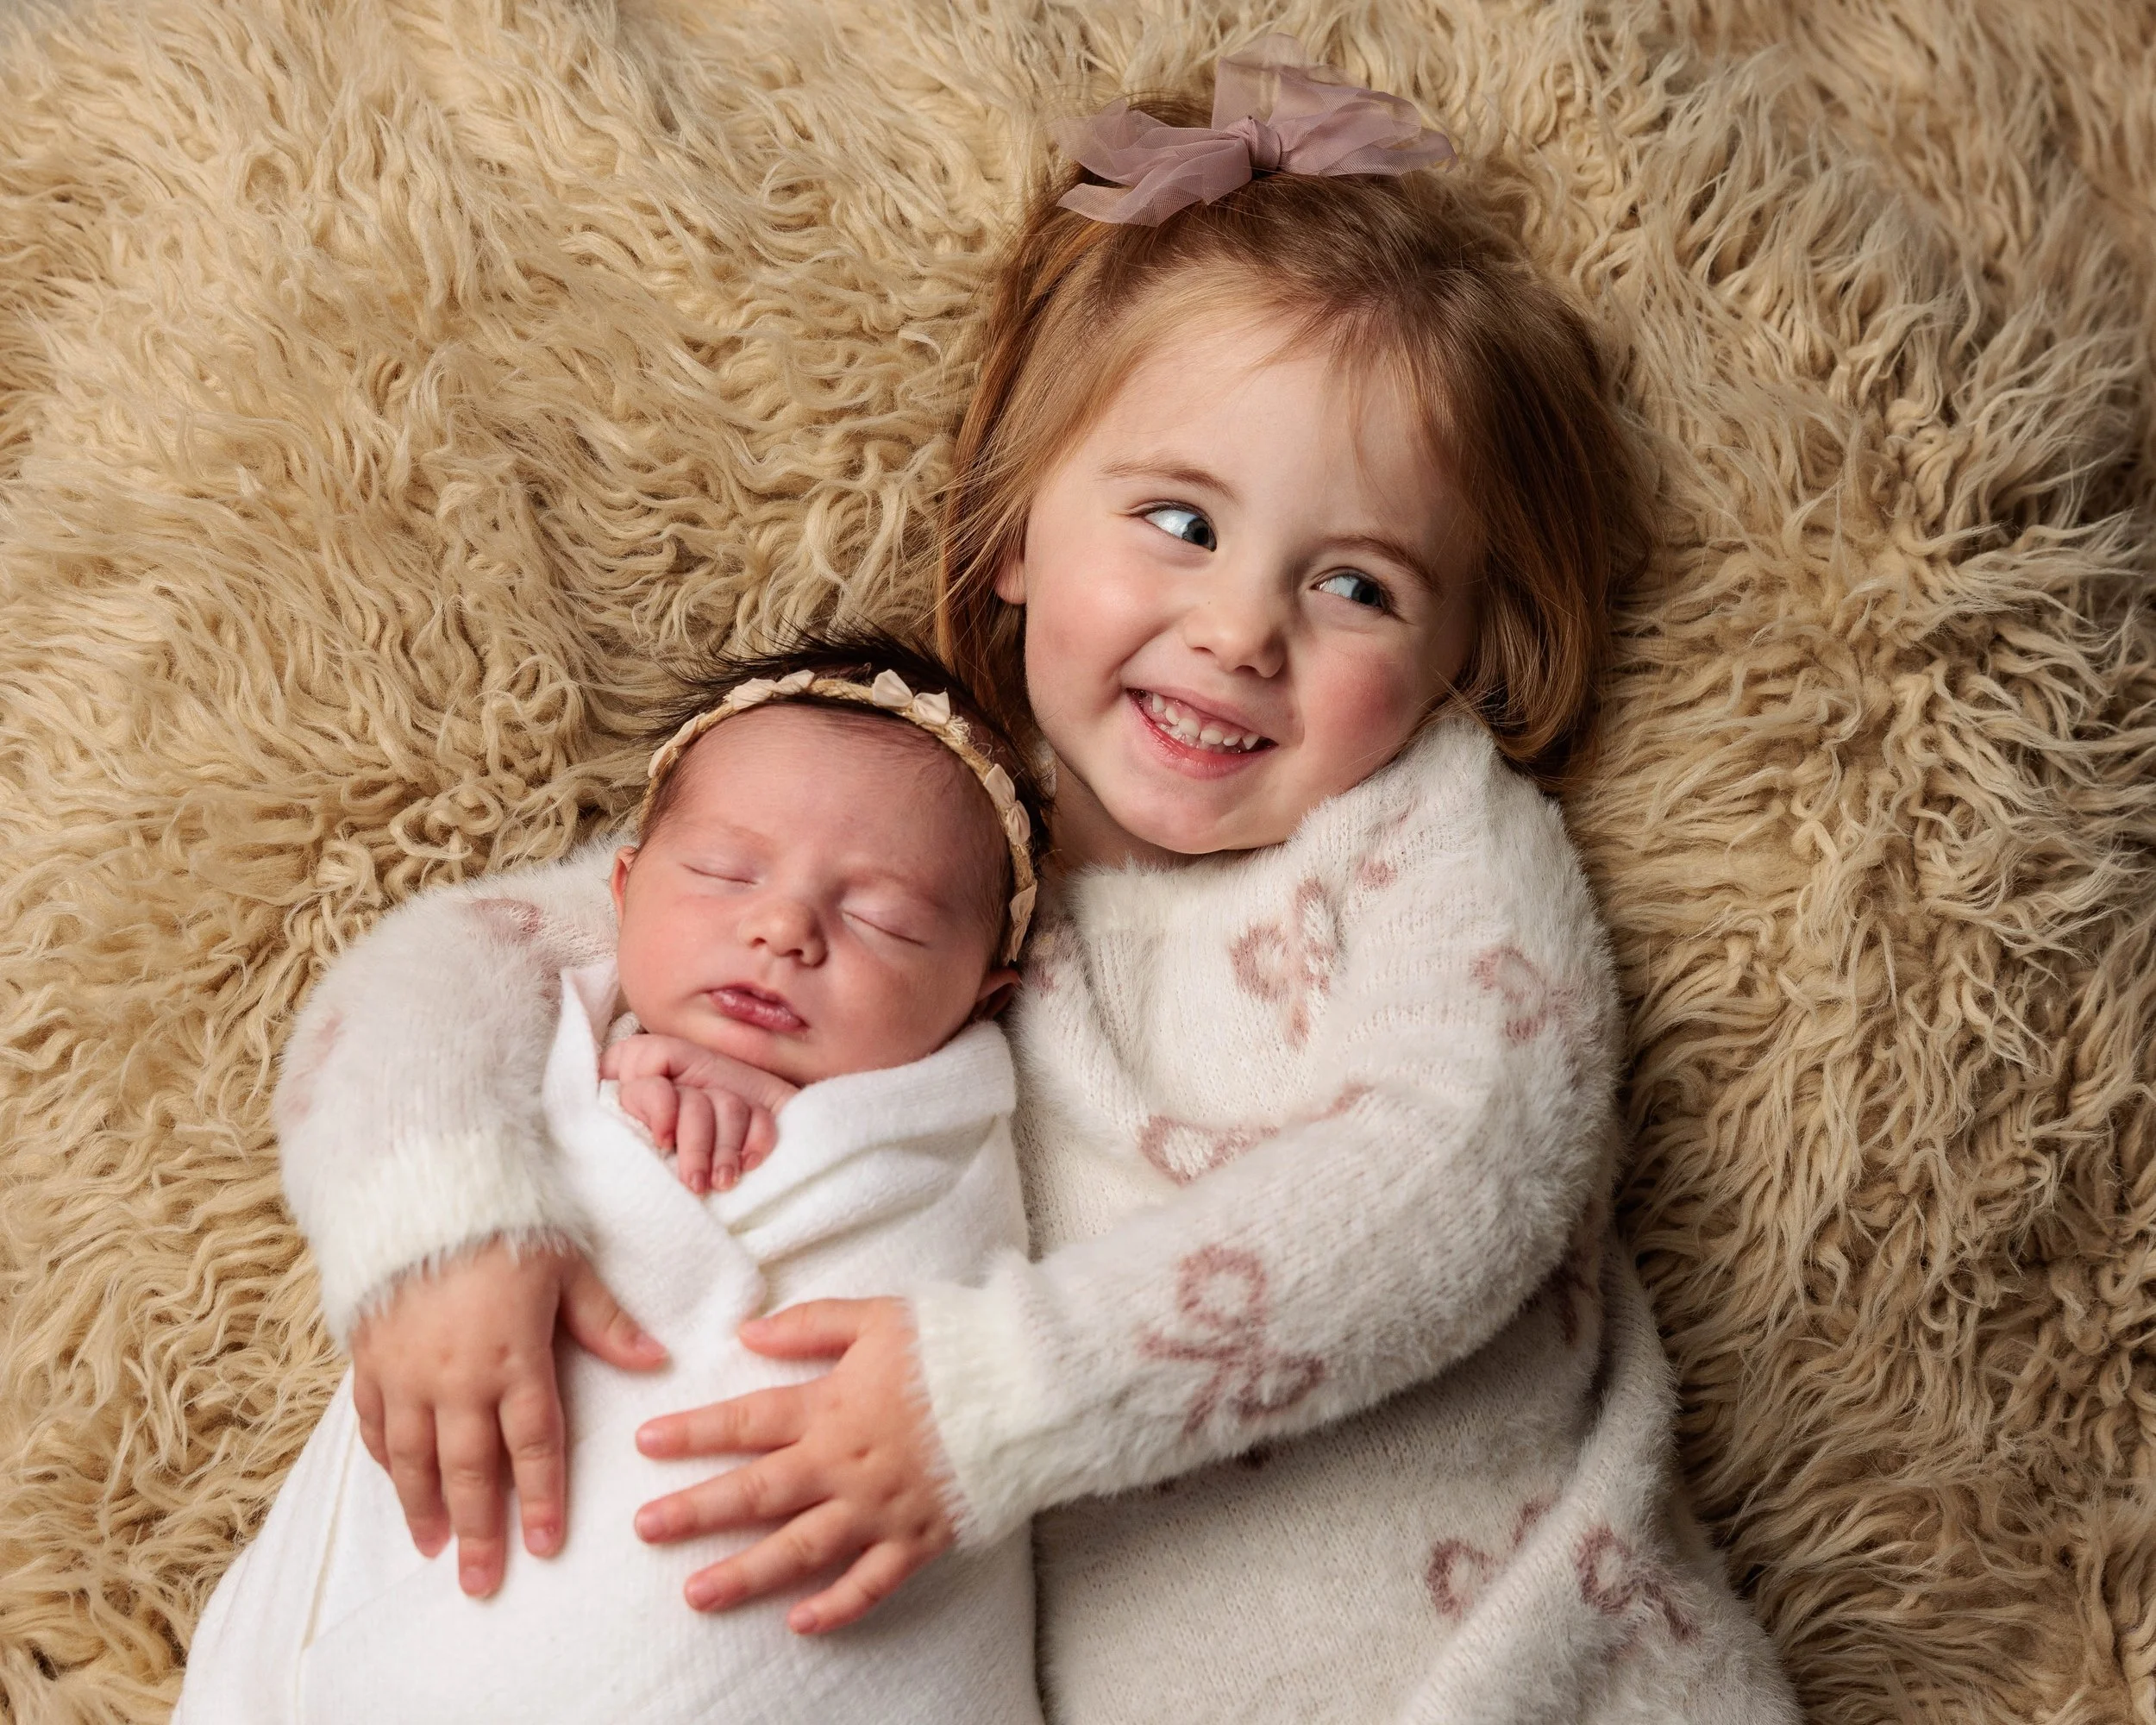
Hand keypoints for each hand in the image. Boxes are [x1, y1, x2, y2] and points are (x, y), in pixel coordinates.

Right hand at [349, 1239, 666, 1596]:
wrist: (418, 1189)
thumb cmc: (506, 1224)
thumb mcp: (569, 1266)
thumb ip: (607, 1322)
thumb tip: (657, 1361)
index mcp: (514, 1359)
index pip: (533, 1445)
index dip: (541, 1499)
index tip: (544, 1547)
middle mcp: (456, 1378)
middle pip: (468, 1470)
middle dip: (478, 1530)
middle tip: (481, 1581)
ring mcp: (406, 1372)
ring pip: (413, 1458)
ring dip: (423, 1507)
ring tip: (433, 1548)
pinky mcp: (370, 1357)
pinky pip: (376, 1422)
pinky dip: (386, 1458)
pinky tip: (397, 1481)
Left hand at [600, 1033, 795, 1194]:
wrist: (703, 1177)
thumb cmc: (624, 1161)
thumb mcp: (607, 1134)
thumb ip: (601, 1116)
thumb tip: (587, 1126)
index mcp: (636, 1072)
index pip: (650, 1064)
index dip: (659, 1105)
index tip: (662, 1143)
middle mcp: (679, 1078)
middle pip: (693, 1100)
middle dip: (696, 1145)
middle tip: (695, 1185)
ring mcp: (720, 1090)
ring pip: (729, 1107)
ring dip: (726, 1151)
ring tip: (722, 1184)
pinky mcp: (755, 1106)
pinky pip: (761, 1115)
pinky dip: (758, 1140)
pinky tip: (749, 1164)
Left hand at [632, 1298, 953, 1633]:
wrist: (1027, 1386)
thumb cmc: (953, 1345)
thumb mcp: (877, 1316)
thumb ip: (809, 1325)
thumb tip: (747, 1334)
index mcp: (832, 1406)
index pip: (747, 1421)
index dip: (693, 1432)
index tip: (645, 1442)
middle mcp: (845, 1464)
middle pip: (757, 1493)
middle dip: (695, 1511)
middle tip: (645, 1529)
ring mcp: (879, 1508)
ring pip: (800, 1549)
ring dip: (745, 1574)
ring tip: (696, 1594)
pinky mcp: (916, 1539)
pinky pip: (870, 1584)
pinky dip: (835, 1607)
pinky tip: (798, 1624)